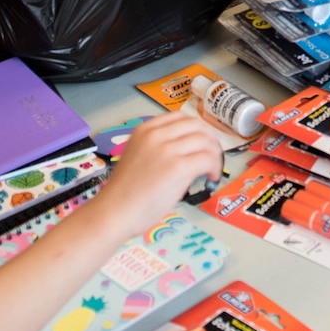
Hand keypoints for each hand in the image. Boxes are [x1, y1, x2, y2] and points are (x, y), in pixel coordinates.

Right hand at [88, 112, 226, 236]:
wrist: (114, 212)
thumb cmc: (124, 192)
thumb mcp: (137, 155)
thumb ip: (157, 147)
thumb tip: (184, 151)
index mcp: (145, 130)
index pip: (180, 117)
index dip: (196, 129)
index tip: (201, 142)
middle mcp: (156, 135)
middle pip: (196, 126)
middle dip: (209, 139)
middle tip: (212, 155)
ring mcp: (167, 150)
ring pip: (205, 141)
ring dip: (215, 154)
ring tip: (213, 169)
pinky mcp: (178, 167)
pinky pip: (207, 159)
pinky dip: (215, 167)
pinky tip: (211, 178)